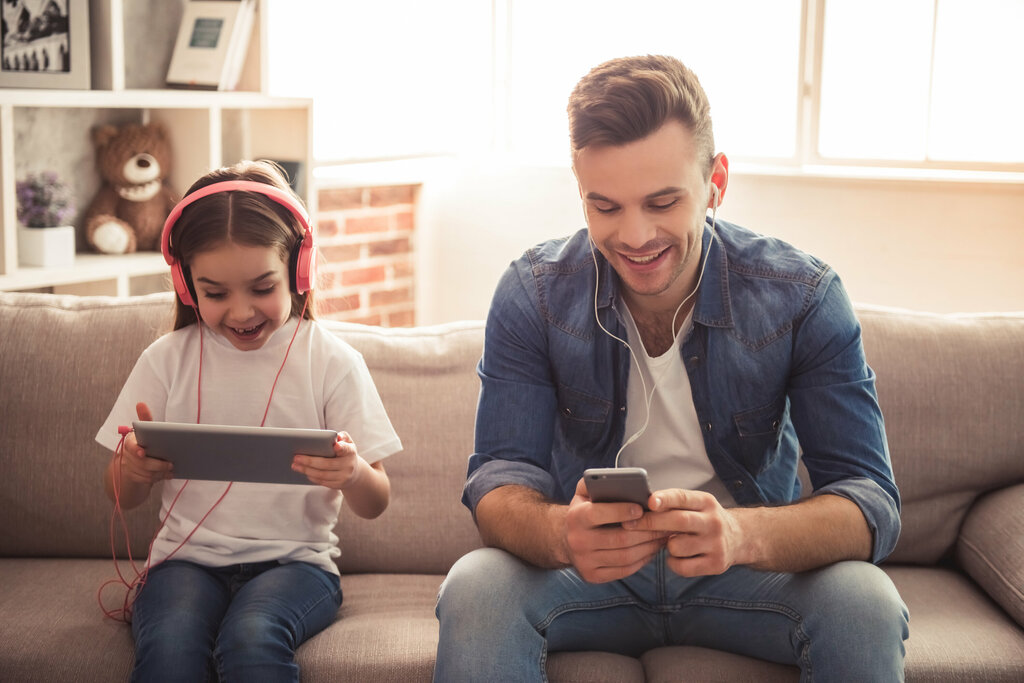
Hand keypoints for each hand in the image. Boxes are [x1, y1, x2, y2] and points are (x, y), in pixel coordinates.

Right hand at [118, 402, 172, 485]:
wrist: (133, 460)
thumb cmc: (144, 442)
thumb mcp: (145, 431)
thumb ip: (145, 419)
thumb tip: (140, 403)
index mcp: (130, 442)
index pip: (130, 446)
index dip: (136, 450)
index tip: (143, 453)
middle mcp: (127, 455)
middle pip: (142, 463)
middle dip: (158, 464)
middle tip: (171, 464)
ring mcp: (129, 468)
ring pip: (146, 473)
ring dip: (160, 472)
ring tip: (172, 469)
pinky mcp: (134, 478)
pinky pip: (146, 480)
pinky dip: (158, 478)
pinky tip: (167, 475)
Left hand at [292, 431, 364, 489]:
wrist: (355, 472)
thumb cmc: (346, 454)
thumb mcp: (348, 443)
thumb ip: (343, 437)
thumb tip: (337, 437)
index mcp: (350, 452)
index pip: (346, 449)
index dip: (341, 448)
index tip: (335, 446)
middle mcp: (348, 465)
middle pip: (327, 464)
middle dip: (309, 461)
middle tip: (296, 458)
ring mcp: (344, 477)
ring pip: (322, 474)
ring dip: (306, 470)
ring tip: (295, 465)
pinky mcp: (338, 485)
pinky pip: (322, 481)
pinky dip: (312, 476)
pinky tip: (304, 472)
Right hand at [564, 478, 668, 583]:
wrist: (566, 540)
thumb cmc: (584, 511)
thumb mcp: (584, 492)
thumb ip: (597, 482)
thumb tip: (619, 479)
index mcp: (575, 517)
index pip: (598, 514)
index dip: (622, 511)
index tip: (642, 508)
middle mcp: (577, 541)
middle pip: (619, 538)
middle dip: (646, 531)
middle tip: (665, 524)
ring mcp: (585, 561)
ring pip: (625, 556)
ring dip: (649, 547)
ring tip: (663, 536)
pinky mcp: (593, 576)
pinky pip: (624, 570)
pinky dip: (642, 560)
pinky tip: (652, 549)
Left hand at [623, 488, 744, 576]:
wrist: (739, 539)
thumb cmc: (705, 520)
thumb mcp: (697, 504)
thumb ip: (674, 504)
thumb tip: (640, 506)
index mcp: (706, 502)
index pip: (683, 497)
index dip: (665, 499)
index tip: (649, 502)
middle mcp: (713, 522)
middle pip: (679, 521)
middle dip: (651, 523)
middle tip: (630, 524)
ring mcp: (716, 544)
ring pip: (677, 547)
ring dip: (666, 546)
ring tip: (671, 542)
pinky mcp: (716, 564)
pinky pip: (682, 567)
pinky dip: (673, 562)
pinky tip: (678, 556)